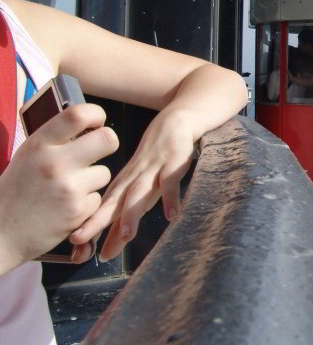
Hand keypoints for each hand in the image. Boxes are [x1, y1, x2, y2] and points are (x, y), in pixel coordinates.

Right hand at [0, 104, 116, 272]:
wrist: (0, 234)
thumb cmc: (17, 191)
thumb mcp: (28, 156)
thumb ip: (55, 140)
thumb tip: (89, 124)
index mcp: (39, 145)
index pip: (78, 115)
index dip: (96, 114)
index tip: (97, 122)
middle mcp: (55, 163)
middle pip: (108, 139)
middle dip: (108, 143)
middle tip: (98, 150)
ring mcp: (69, 187)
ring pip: (104, 172)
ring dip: (92, 180)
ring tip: (68, 188)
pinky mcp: (78, 210)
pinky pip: (98, 198)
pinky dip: (86, 203)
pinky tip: (66, 207)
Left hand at [70, 108, 194, 261]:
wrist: (173, 124)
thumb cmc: (152, 164)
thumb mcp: (137, 191)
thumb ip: (124, 220)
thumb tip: (105, 255)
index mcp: (121, 187)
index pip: (101, 210)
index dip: (88, 229)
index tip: (73, 251)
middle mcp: (133, 180)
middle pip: (113, 202)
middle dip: (96, 221)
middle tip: (79, 239)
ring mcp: (152, 171)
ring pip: (139, 193)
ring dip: (133, 212)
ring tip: (128, 236)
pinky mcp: (173, 164)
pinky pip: (171, 182)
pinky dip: (170, 197)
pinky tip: (171, 215)